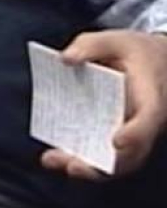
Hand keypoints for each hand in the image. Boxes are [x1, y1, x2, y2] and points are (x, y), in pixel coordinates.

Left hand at [40, 30, 166, 179]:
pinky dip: (80, 158)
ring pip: (115, 163)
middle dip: (101, 166)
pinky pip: (103, 155)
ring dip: (84, 168)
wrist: (157, 61)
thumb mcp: (115, 39)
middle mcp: (145, 125)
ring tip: (51, 160)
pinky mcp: (117, 136)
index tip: (117, 142)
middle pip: (130, 156)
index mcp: (151, 99)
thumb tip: (65, 59)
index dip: (135, 134)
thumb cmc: (136, 51)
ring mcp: (133, 135)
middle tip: (71, 166)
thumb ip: (89, 46)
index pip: (148, 122)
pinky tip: (53, 155)